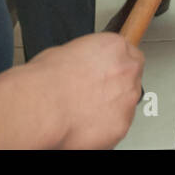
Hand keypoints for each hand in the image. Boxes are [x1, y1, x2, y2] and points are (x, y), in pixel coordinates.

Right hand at [24, 32, 144, 148]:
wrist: (42, 108)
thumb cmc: (46, 81)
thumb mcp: (66, 52)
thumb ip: (88, 57)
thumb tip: (84, 64)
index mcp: (114, 47)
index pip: (130, 53)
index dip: (117, 66)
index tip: (107, 72)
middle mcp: (127, 72)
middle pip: (132, 79)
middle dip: (116, 86)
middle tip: (94, 93)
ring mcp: (127, 100)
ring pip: (126, 104)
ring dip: (112, 107)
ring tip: (85, 110)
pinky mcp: (121, 126)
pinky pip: (117, 126)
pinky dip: (105, 127)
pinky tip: (85, 124)